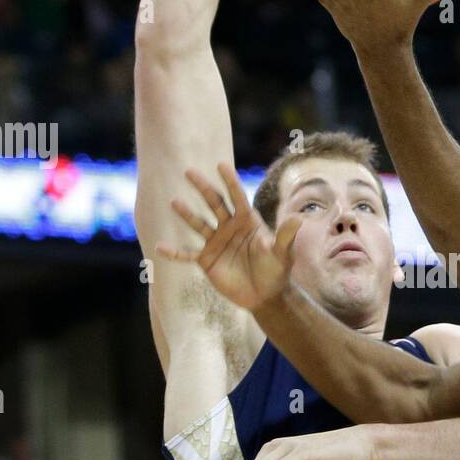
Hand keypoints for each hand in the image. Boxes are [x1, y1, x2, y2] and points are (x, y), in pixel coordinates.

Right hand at [157, 161, 299, 309]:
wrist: (265, 295)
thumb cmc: (276, 270)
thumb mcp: (282, 253)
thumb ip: (286, 236)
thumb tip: (298, 218)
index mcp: (247, 220)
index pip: (237, 196)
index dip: (230, 181)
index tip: (220, 165)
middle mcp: (229, 227)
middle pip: (214, 202)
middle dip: (203, 187)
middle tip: (189, 171)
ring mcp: (216, 242)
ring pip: (199, 224)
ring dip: (187, 214)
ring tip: (174, 202)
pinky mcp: (206, 259)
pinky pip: (188, 254)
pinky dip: (174, 252)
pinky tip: (160, 247)